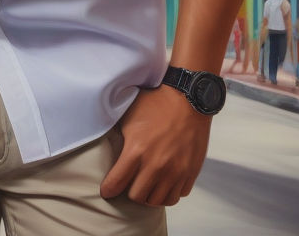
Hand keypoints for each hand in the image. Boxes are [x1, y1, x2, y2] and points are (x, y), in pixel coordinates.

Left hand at [100, 86, 211, 207]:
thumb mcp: (130, 116)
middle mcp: (156, 165)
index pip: (116, 183)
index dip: (108, 189)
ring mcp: (175, 171)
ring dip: (150, 194)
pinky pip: (177, 195)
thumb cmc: (157, 103)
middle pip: (137, 197)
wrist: (188, 98)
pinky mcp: (190, 172)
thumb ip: (119, 138)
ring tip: (148, 183)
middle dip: (130, 190)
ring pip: (158, 201)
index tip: (107, 190)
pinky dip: (169, 191)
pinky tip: (165, 180)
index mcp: (136, 150)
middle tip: (131, 181)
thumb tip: (108, 151)